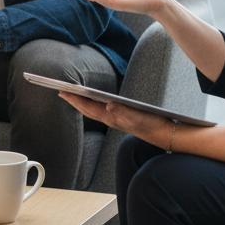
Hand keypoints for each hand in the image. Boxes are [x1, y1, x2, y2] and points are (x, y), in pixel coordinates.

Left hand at [56, 91, 171, 148]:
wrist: (164, 134)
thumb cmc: (151, 123)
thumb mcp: (137, 116)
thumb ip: (123, 111)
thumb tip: (109, 104)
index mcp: (111, 117)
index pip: (88, 107)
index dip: (75, 99)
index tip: (62, 91)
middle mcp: (110, 119)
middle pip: (87, 109)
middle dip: (74, 100)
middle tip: (61, 91)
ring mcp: (115, 119)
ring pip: (92, 110)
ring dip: (81, 102)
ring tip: (72, 94)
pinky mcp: (120, 118)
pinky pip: (100, 110)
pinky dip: (92, 104)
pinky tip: (92, 100)